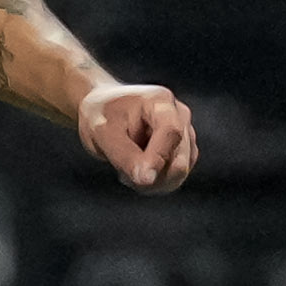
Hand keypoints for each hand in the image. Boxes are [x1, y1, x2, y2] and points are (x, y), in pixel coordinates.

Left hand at [77, 80, 196, 191]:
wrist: (102, 113)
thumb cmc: (101, 117)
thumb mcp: (105, 135)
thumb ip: (126, 157)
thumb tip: (148, 180)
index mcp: (160, 101)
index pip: (171, 131)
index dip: (159, 157)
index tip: (143, 179)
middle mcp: (180, 116)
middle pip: (179, 159)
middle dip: (150, 176)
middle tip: (122, 174)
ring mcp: (185, 135)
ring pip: (178, 174)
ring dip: (149, 182)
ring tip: (125, 168)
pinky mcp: (183, 152)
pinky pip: (173, 179)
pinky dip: (152, 183)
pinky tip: (135, 170)